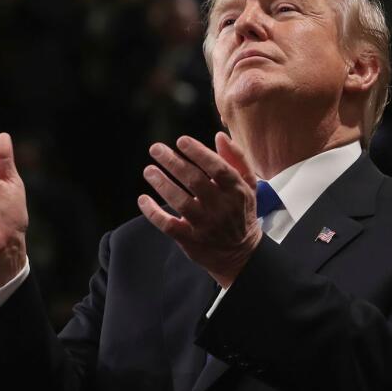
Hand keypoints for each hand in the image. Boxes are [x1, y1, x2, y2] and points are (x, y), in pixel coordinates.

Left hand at [137, 132, 261, 287]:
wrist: (241, 254)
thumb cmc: (241, 212)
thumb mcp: (248, 185)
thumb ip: (236, 159)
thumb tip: (219, 136)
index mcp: (237, 191)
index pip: (218, 168)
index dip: (198, 152)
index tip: (181, 141)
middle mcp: (222, 208)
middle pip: (195, 181)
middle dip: (173, 162)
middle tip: (156, 149)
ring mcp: (206, 226)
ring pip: (181, 202)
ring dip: (162, 184)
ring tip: (148, 170)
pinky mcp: (191, 240)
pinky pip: (168, 225)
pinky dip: (153, 212)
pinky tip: (143, 199)